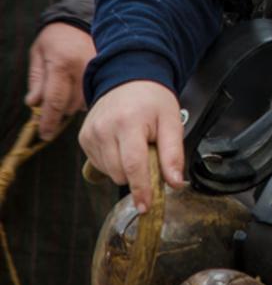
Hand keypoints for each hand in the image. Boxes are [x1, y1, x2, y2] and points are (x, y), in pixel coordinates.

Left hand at [26, 23, 94, 140]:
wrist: (81, 19)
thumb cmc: (55, 37)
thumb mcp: (38, 54)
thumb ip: (37, 80)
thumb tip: (34, 104)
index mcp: (62, 64)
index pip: (54, 101)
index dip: (48, 121)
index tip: (45, 134)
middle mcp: (82, 70)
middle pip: (71, 106)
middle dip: (59, 111)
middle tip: (52, 106)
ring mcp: (98, 72)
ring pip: (85, 103)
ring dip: (73, 105)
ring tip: (68, 92)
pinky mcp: (108, 72)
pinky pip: (96, 95)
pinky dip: (86, 97)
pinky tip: (80, 88)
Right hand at [80, 81, 185, 211]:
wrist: (128, 78)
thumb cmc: (152, 99)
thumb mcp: (171, 121)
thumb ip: (173, 154)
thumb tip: (175, 183)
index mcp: (128, 123)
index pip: (133, 165)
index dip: (141, 189)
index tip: (145, 206)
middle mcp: (104, 129)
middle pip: (120, 173)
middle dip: (137, 174)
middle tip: (150, 154)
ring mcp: (90, 134)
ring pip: (109, 171)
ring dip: (125, 168)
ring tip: (135, 145)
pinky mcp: (83, 138)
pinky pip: (100, 164)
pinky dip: (113, 161)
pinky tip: (121, 145)